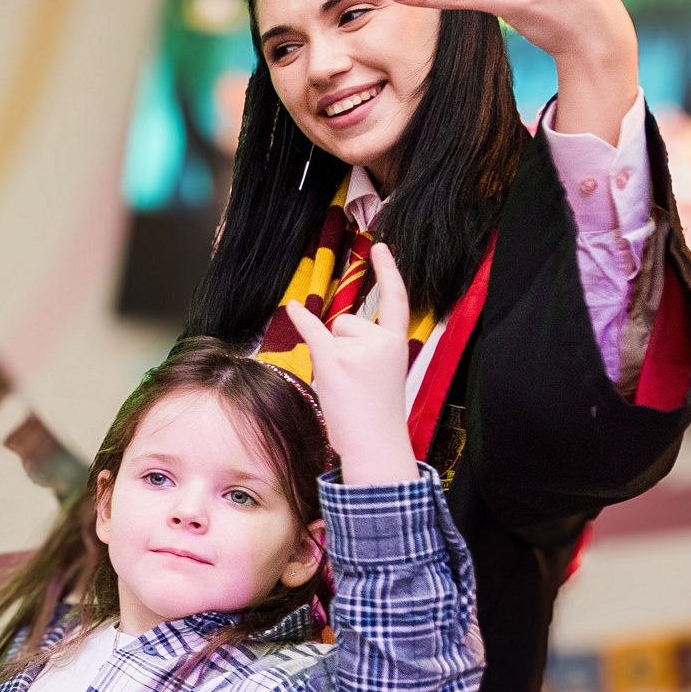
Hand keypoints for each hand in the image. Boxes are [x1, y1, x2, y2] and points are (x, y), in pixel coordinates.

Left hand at [285, 243, 418, 486]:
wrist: (375, 443)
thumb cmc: (375, 415)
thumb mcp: (383, 375)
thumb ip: (367, 350)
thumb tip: (332, 331)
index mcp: (398, 344)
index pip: (397, 300)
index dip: (389, 272)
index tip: (382, 248)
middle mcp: (380, 341)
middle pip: (346, 322)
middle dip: (342, 345)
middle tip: (353, 382)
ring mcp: (357, 349)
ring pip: (329, 334)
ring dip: (328, 355)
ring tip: (343, 387)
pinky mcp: (334, 360)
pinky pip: (313, 331)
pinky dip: (300, 318)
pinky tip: (291, 306)